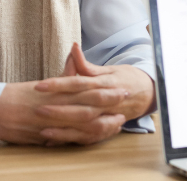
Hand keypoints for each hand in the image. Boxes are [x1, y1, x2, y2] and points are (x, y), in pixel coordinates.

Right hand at [0, 79, 127, 145]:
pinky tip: (98, 136)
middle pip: (88, 104)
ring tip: (120, 120)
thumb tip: (75, 56)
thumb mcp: (44, 84)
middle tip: (127, 99)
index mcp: (56, 90)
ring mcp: (51, 121)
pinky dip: (85, 138)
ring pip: (82, 123)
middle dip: (110, 102)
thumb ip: (64, 74)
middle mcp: (56, 105)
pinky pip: (70, 138)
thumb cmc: (18, 96)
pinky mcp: (45, 136)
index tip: (122, 86)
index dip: (106, 89)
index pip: (86, 88)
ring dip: (103, 122)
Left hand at [33, 43, 155, 142]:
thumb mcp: (109, 69)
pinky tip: (53, 140)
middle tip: (38, 108)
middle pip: (81, 107)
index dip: (60, 84)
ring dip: (64, 128)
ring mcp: (107, 117)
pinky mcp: (105, 129)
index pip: (79, 83)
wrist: (148, 94)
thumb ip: (87, 64)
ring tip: (42, 128)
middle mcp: (106, 102)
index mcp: (105, 84)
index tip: (40, 85)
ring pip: (85, 125)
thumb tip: (73, 47)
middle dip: (59, 109)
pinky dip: (71, 139)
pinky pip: (87, 137)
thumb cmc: (126, 78)